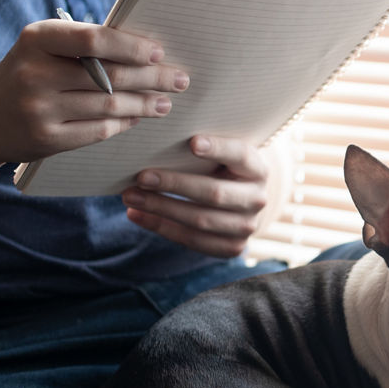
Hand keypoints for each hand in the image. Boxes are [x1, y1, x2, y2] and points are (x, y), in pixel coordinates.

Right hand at [0, 18, 186, 164]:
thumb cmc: (27, 73)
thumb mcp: (43, 49)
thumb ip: (84, 46)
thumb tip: (148, 52)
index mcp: (37, 39)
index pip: (95, 40)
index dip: (132, 47)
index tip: (160, 52)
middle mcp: (35, 73)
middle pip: (109, 76)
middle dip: (152, 78)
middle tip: (180, 80)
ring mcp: (39, 109)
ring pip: (109, 106)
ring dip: (145, 104)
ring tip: (165, 102)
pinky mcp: (46, 139)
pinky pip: (98, 131)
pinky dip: (123, 123)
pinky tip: (138, 117)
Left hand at [121, 134, 271, 257]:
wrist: (243, 203)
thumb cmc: (222, 170)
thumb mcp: (223, 156)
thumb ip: (201, 148)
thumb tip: (156, 140)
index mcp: (257, 169)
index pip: (240, 156)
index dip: (218, 149)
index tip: (192, 142)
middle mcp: (257, 199)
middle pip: (214, 193)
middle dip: (174, 184)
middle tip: (141, 177)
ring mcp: (247, 226)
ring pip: (200, 220)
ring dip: (161, 208)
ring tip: (131, 197)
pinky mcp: (232, 247)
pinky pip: (192, 240)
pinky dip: (161, 227)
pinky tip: (137, 215)